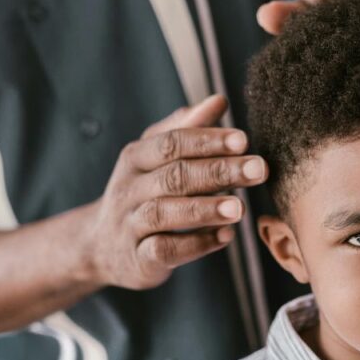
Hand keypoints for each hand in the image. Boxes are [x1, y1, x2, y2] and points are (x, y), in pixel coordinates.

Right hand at [85, 94, 266, 289]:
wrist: (100, 245)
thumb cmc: (142, 193)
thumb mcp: (156, 158)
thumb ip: (187, 130)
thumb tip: (219, 100)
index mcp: (136, 158)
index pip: (172, 143)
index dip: (208, 141)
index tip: (244, 140)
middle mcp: (129, 188)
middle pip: (174, 176)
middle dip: (219, 171)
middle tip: (259, 169)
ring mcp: (130, 225)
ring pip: (165, 212)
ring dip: (206, 209)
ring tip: (240, 207)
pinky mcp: (138, 259)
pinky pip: (165, 250)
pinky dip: (197, 244)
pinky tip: (226, 236)